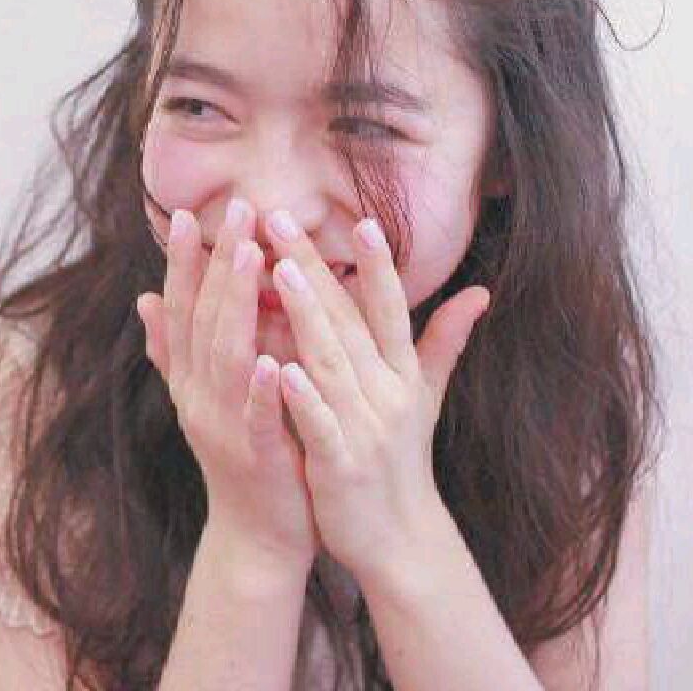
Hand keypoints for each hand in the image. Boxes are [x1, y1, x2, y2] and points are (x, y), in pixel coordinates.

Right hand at [136, 199, 320, 573]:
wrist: (254, 534)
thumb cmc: (238, 454)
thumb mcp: (199, 397)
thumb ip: (172, 349)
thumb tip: (144, 299)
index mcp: (189, 377)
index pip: (182, 309)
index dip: (183, 262)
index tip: (189, 214)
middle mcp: (196, 394)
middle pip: (204, 318)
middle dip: (217, 262)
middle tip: (236, 210)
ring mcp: (221, 425)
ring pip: (225, 354)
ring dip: (236, 304)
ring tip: (250, 255)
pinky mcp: (253, 456)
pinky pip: (255, 418)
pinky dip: (259, 389)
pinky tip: (268, 359)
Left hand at [264, 210, 489, 590]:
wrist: (399, 538)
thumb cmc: (403, 456)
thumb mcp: (427, 396)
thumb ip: (444, 341)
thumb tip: (480, 293)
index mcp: (401, 373)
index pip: (390, 307)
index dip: (379, 265)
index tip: (363, 220)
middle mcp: (386, 393)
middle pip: (349, 321)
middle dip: (316, 268)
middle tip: (283, 221)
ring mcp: (364, 428)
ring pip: (332, 362)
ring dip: (307, 315)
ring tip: (279, 272)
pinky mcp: (340, 465)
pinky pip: (319, 424)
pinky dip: (302, 397)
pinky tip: (279, 368)